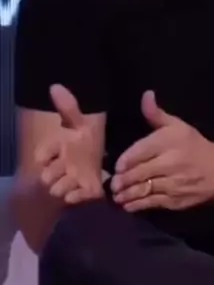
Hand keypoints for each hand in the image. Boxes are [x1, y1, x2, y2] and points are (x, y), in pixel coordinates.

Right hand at [35, 84, 103, 204]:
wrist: (103, 155)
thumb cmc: (86, 138)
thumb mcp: (80, 121)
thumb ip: (68, 106)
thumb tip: (54, 86)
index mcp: (56, 149)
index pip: (40, 156)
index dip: (47, 155)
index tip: (61, 149)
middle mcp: (59, 167)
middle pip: (47, 176)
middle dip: (57, 171)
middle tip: (70, 164)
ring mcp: (69, 181)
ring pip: (57, 189)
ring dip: (67, 183)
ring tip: (77, 174)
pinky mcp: (83, 193)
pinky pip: (73, 199)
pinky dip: (78, 195)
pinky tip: (85, 186)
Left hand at [111, 91, 213, 212]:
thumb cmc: (195, 146)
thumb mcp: (178, 126)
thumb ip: (157, 114)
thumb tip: (145, 95)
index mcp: (169, 142)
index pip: (141, 151)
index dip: (126, 160)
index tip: (117, 166)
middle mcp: (170, 163)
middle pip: (140, 172)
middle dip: (123, 180)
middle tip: (111, 184)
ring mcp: (172, 184)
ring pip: (144, 190)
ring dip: (127, 194)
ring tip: (116, 196)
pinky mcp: (175, 200)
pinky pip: (152, 203)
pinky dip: (138, 205)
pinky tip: (128, 205)